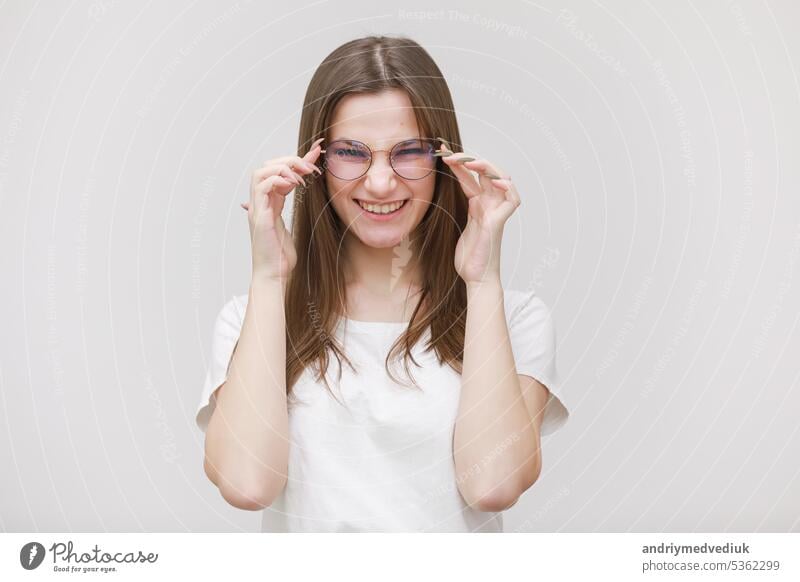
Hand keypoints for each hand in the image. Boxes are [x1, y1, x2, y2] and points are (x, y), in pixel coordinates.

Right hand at [241, 138, 323, 280]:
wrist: (274, 276)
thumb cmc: (283, 256)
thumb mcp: (294, 226)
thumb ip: (297, 209)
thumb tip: (310, 196)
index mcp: (270, 203)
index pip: (279, 172)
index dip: (297, 159)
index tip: (317, 151)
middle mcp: (261, 203)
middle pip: (267, 167)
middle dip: (290, 160)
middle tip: (311, 167)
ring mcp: (258, 209)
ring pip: (260, 172)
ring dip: (283, 168)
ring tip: (302, 175)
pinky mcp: (259, 217)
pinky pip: (262, 187)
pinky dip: (277, 180)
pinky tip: (293, 185)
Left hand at [439, 142, 520, 284]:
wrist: (475, 278)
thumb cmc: (468, 257)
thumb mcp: (455, 228)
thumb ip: (454, 212)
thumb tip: (435, 198)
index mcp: (477, 205)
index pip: (469, 177)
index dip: (457, 163)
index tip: (442, 151)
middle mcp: (488, 205)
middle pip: (485, 172)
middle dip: (469, 160)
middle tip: (450, 155)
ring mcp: (495, 212)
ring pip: (501, 179)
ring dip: (487, 167)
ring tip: (470, 161)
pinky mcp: (498, 222)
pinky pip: (511, 200)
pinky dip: (509, 188)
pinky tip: (499, 181)